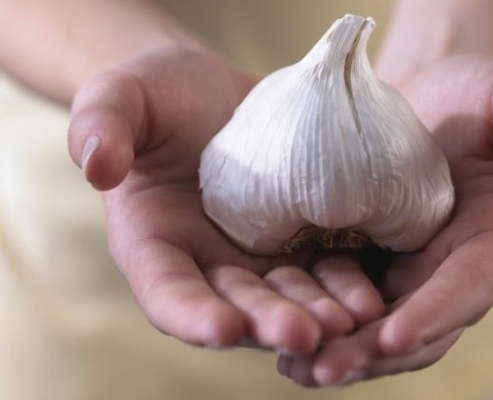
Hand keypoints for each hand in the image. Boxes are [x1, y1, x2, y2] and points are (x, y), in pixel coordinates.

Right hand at [67, 44, 385, 351]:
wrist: (210, 91)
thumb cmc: (157, 94)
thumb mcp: (120, 97)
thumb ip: (102, 126)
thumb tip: (97, 165)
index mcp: (155, 242)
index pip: (166, 290)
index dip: (191, 314)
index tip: (221, 329)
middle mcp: (208, 260)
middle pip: (237, 303)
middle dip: (269, 322)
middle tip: (304, 334)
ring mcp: (257, 252)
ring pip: (286, 294)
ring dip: (316, 313)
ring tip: (350, 321)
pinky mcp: (297, 235)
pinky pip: (321, 266)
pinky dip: (344, 283)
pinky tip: (370, 294)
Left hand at [278, 55, 492, 385]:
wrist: (423, 98)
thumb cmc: (472, 97)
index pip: (470, 287)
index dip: (436, 314)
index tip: (394, 336)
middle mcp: (450, 270)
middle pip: (418, 326)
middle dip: (374, 353)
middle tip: (325, 370)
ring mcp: (408, 273)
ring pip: (379, 328)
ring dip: (340, 352)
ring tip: (295, 368)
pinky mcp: (370, 264)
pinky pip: (347, 304)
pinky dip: (320, 323)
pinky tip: (280, 338)